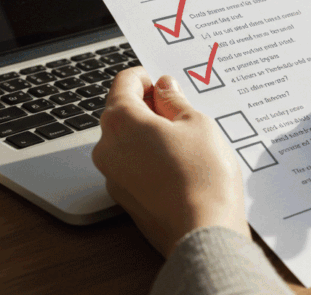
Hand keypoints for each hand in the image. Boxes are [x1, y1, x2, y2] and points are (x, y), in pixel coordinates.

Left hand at [92, 68, 248, 255]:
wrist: (203, 232)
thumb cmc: (203, 176)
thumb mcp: (197, 123)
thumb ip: (175, 101)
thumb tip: (164, 88)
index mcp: (121, 121)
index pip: (125, 82)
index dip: (148, 77)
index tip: (166, 83)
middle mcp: (107, 148)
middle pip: (122, 112)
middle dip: (150, 107)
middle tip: (183, 112)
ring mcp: (113, 176)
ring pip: (128, 141)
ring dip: (151, 134)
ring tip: (187, 142)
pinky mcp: (125, 198)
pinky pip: (133, 166)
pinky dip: (151, 159)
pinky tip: (181, 166)